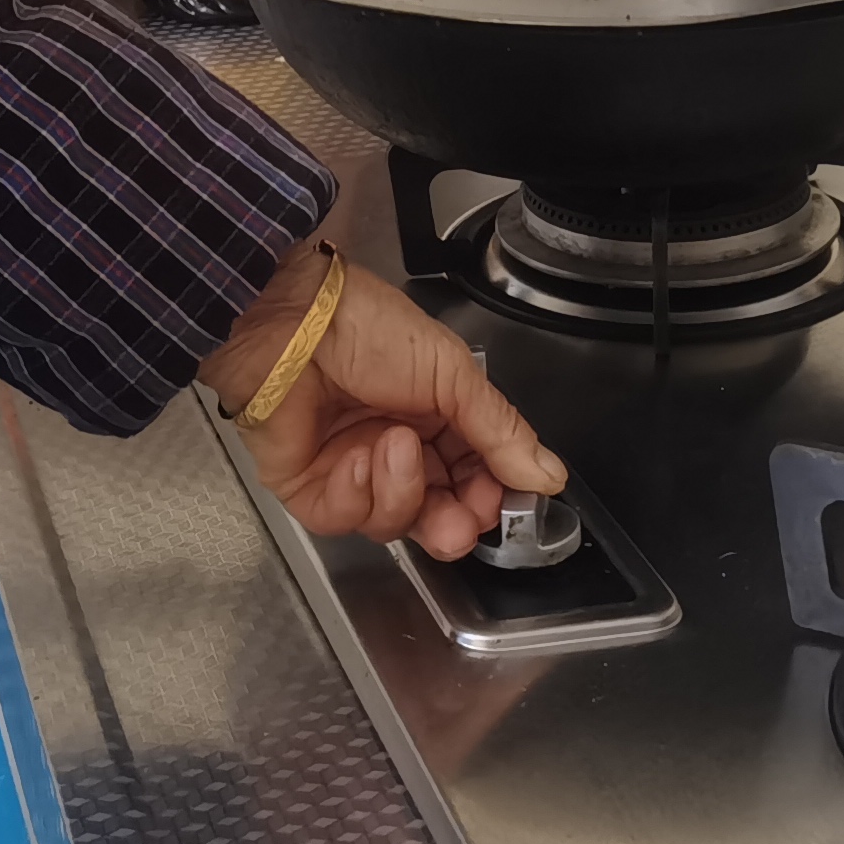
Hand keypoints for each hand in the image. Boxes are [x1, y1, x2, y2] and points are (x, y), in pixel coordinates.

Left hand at [203, 243, 567, 560]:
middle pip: (437, 515)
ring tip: (397, 443)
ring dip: (403, 490)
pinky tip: (357, 456)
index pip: (474, 478)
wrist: (295, 321)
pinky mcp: (310, 488)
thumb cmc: (368, 327)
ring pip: (395, 523)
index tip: (506, 503)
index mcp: (435, 419)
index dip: (490, 498)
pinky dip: (357, 493)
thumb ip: (500, 431)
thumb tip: (548, 476)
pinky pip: (345, 519)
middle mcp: (396, 450)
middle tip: (464, 518)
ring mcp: (353, 472)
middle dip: (454, 522)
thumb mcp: (453, 372)